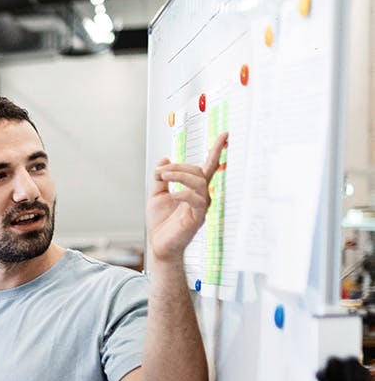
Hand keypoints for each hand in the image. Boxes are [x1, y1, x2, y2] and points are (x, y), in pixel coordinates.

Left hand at [146, 133, 226, 267]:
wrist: (158, 245)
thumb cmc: (161, 223)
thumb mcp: (156, 195)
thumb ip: (161, 178)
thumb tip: (164, 159)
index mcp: (193, 189)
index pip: (207, 167)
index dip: (216, 151)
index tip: (224, 135)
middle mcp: (201, 196)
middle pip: (198, 171)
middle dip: (178, 167)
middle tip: (161, 172)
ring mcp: (201, 207)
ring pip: (199, 182)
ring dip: (179, 176)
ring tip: (163, 178)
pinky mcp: (198, 218)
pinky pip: (197, 200)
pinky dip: (183, 193)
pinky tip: (172, 195)